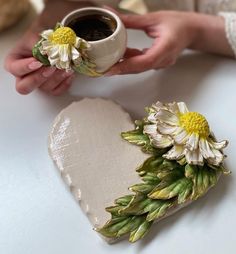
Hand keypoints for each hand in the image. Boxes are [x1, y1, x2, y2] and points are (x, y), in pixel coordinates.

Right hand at [4, 32, 74, 94]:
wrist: (61, 37)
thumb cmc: (46, 33)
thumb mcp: (38, 31)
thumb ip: (37, 43)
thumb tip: (43, 54)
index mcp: (15, 61)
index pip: (14, 69)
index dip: (25, 67)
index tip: (37, 61)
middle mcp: (26, 75)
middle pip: (24, 87)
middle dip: (38, 78)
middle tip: (51, 68)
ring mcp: (40, 82)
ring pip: (44, 88)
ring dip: (56, 79)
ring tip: (65, 68)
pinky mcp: (53, 87)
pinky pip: (57, 91)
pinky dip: (64, 84)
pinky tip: (69, 73)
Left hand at [107, 11, 231, 74]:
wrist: (193, 31)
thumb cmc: (178, 23)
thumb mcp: (153, 19)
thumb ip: (131, 20)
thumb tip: (112, 14)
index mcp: (164, 48)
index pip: (143, 62)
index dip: (126, 66)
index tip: (111, 69)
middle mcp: (162, 60)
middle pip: (138, 68)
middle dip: (120, 69)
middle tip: (103, 68)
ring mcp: (161, 64)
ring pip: (139, 68)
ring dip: (124, 65)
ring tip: (108, 62)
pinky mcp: (158, 63)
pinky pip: (142, 65)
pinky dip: (131, 61)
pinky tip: (122, 54)